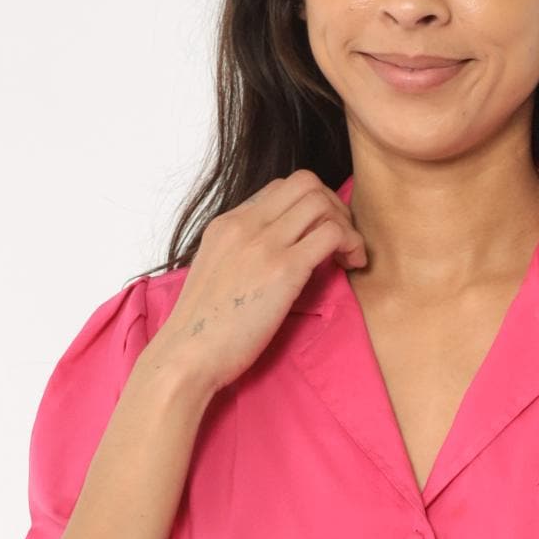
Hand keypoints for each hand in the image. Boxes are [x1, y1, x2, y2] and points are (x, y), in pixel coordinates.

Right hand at [137, 169, 367, 397]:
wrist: (186, 355)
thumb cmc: (203, 330)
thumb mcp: (217, 274)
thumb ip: (242, 255)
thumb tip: (276, 257)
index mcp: (226, 224)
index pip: (279, 189)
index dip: (309, 205)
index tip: (318, 234)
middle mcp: (245, 225)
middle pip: (305, 183)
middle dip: (333, 206)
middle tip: (341, 240)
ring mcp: (264, 244)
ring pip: (321, 201)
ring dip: (346, 224)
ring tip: (348, 255)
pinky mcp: (283, 269)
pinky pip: (332, 233)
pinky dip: (351, 244)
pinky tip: (351, 266)